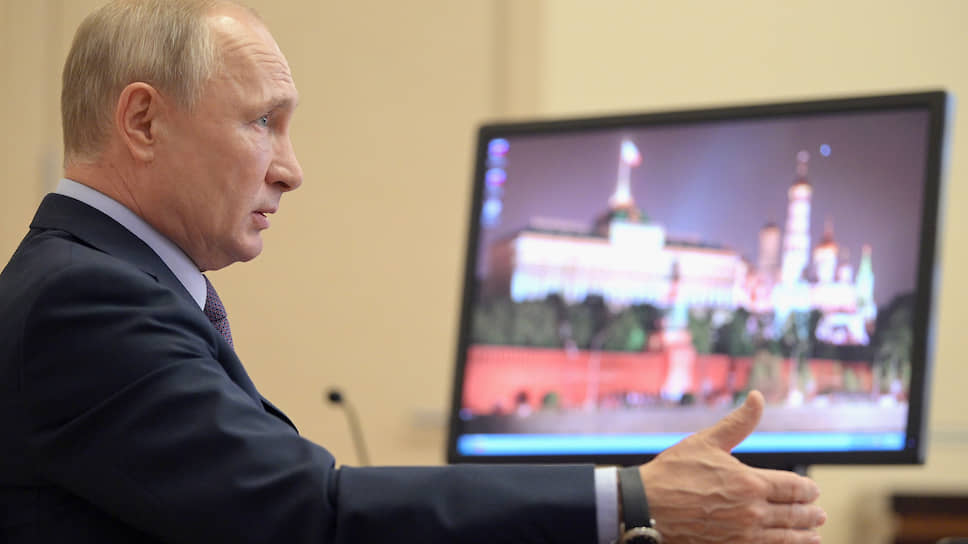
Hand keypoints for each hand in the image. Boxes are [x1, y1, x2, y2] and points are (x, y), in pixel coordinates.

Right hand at [638, 391, 825, 542]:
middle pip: (794, 514)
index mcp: (749, 482)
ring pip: (786, 538)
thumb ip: (738, 423)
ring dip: (804, 535)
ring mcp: (742, 536)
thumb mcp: (706, 442)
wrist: (646, 507)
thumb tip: (757, 397)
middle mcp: (752, 512)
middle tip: (819, 513)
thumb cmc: (673, 473)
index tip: (813, 490)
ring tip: (814, 533)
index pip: (793, 488)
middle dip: (809, 513)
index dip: (807, 490)